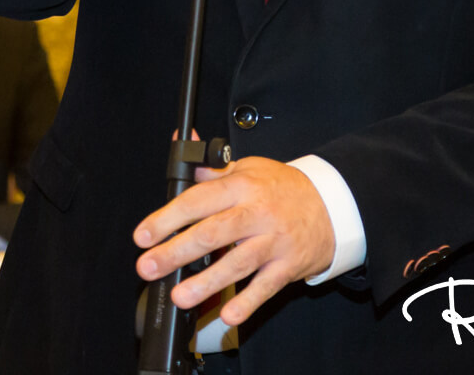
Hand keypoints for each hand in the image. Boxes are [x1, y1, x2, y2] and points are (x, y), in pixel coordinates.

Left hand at [134, 157, 333, 325]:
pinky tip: (227, 314)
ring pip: (237, 263)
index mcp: (243, 186)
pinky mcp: (287, 266)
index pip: (199, 200)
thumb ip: (215, 170)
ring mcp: (273, 241)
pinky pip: (265, 288)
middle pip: (212, 232)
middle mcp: (257, 213)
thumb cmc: (284, 187)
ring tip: (179, 295)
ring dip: (206, 282)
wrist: (329, 204)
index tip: (144, 235)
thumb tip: (187, 159)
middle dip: (176, 252)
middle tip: (149, 266)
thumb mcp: (250, 169)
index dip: (168, 218)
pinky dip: (247, 303)